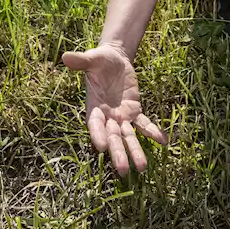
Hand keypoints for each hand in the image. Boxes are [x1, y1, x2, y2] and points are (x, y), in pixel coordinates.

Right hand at [61, 44, 166, 175]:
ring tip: (143, 167)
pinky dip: (152, 132)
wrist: (114, 59)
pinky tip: (163, 141)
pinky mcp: (134, 112)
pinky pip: (144, 124)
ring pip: (128, 137)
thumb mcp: (92, 59)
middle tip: (123, 171)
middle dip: (118, 153)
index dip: (97, 135)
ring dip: (135, 151)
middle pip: (112, 138)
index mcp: (93, 106)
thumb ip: (81, 61)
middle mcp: (107, 117)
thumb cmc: (100, 60)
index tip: (100, 147)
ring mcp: (121, 117)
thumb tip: (66, 57)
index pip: (95, 124)